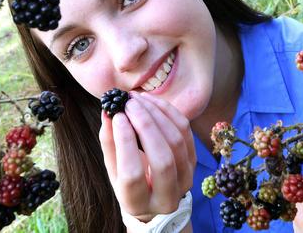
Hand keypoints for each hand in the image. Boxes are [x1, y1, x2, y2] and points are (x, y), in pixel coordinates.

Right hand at [98, 91, 196, 221]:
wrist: (156, 194)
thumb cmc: (128, 183)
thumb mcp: (113, 170)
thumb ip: (109, 144)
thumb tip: (108, 112)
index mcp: (139, 204)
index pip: (133, 174)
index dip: (125, 143)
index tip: (117, 117)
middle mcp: (167, 197)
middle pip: (162, 158)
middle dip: (145, 125)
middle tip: (129, 104)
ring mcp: (186, 179)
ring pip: (177, 142)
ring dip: (157, 114)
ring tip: (137, 99)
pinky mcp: (194, 161)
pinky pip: (185, 131)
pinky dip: (168, 112)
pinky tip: (151, 100)